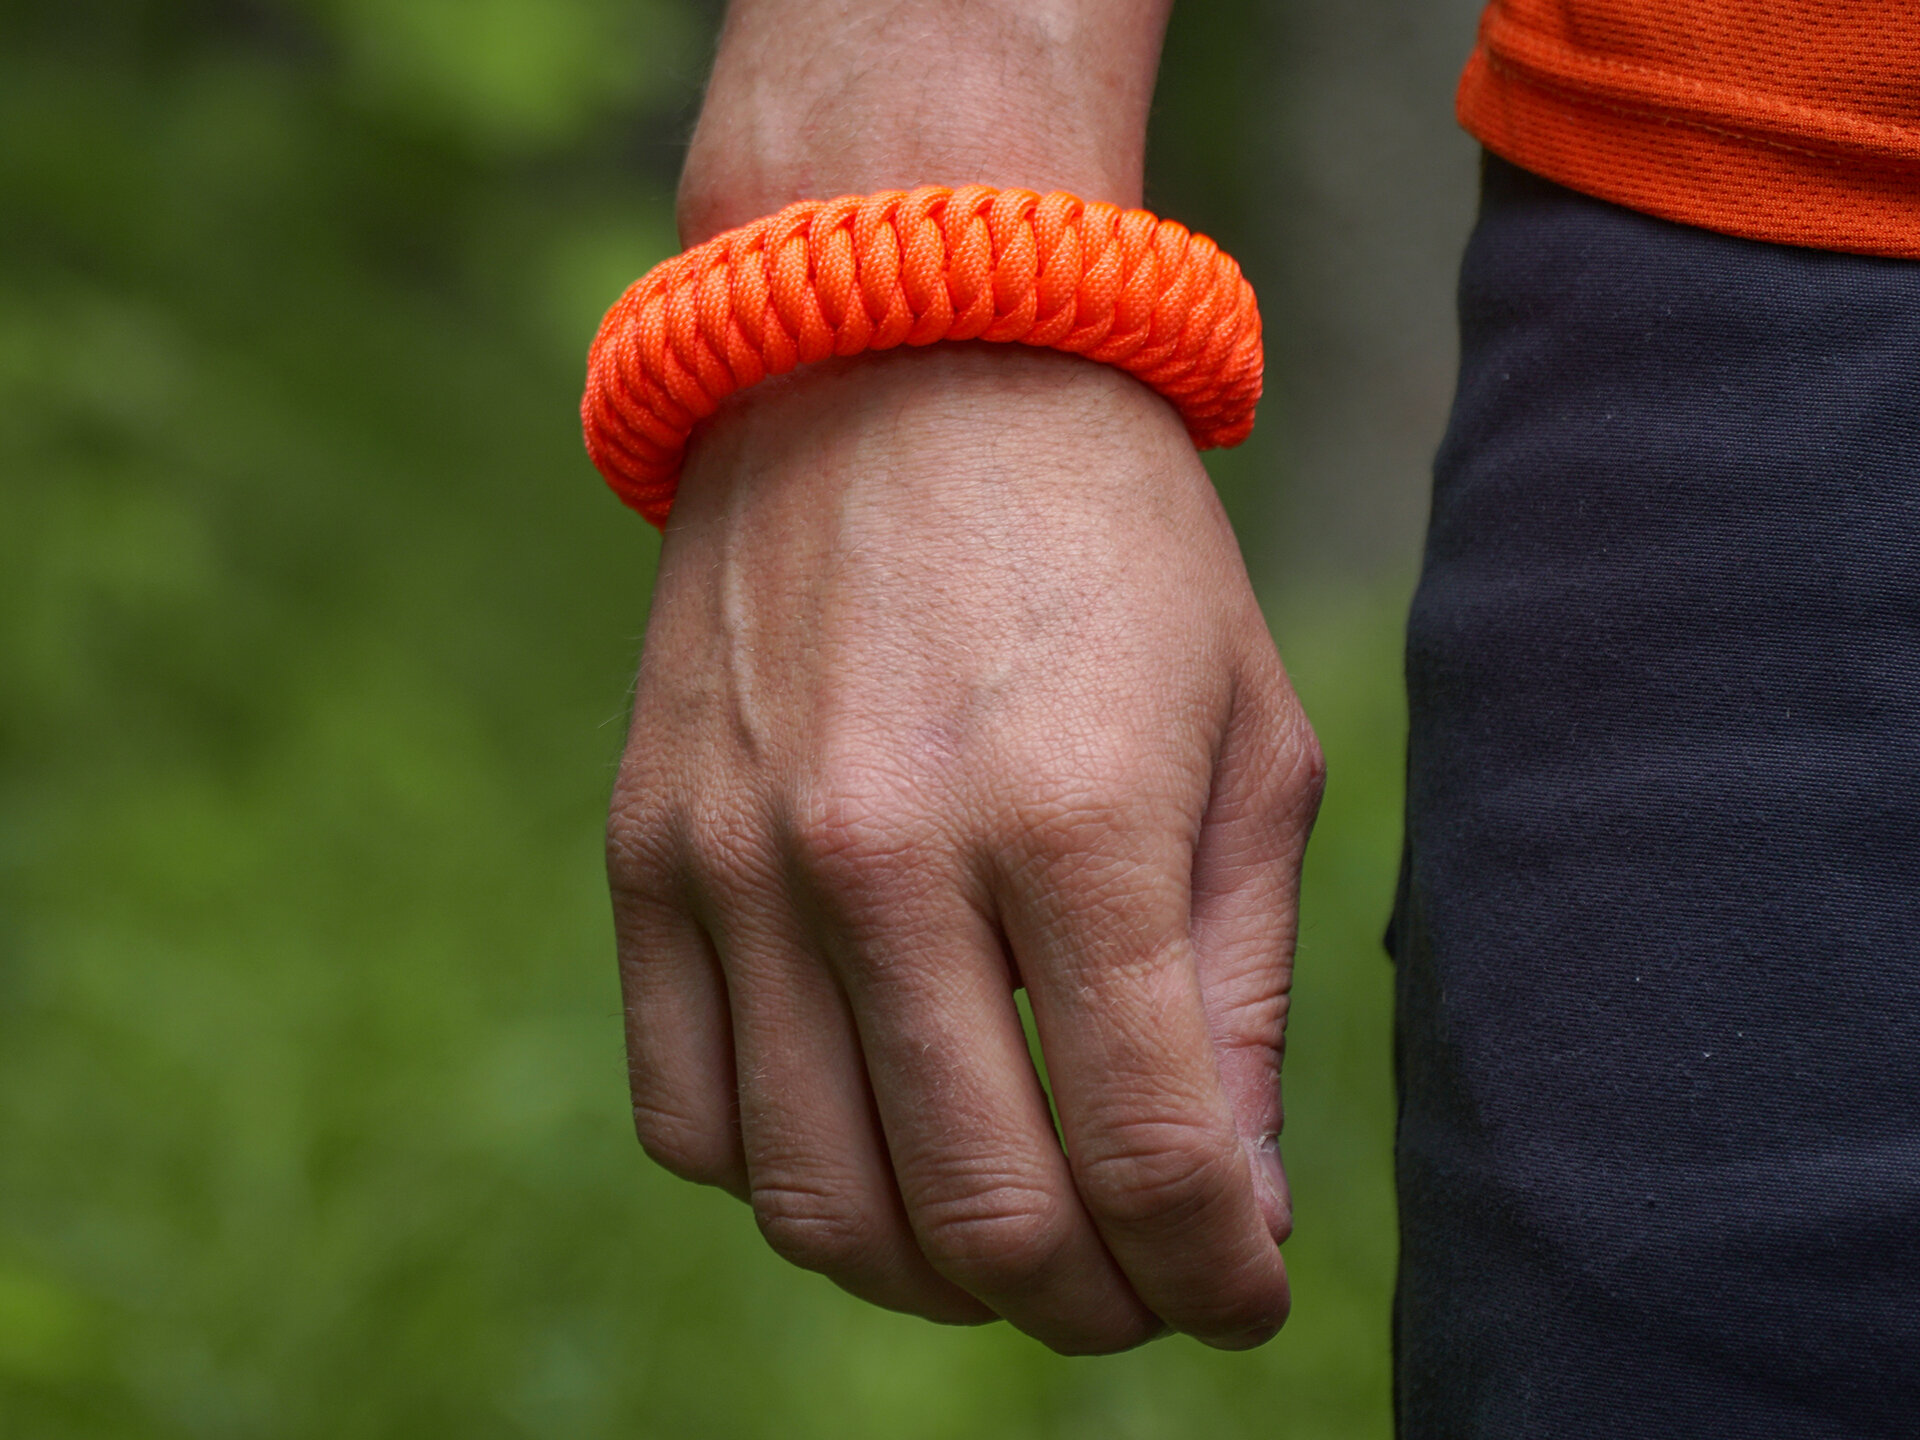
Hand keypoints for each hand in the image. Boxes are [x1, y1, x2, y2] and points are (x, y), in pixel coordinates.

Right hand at [607, 342, 1323, 1353]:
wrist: (902, 360)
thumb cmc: (1114, 550)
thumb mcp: (1244, 740)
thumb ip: (1241, 989)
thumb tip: (1235, 1211)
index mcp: (1076, 823)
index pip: (1151, 1162)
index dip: (1217, 1281)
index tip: (1245, 1302)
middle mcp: (886, 859)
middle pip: (980, 1220)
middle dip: (1092, 1307)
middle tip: (1139, 1288)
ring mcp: (740, 862)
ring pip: (818, 1205)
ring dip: (935, 1277)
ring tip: (1009, 1239)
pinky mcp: (648, 851)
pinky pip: (689, 1117)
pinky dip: (789, 1181)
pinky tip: (870, 1137)